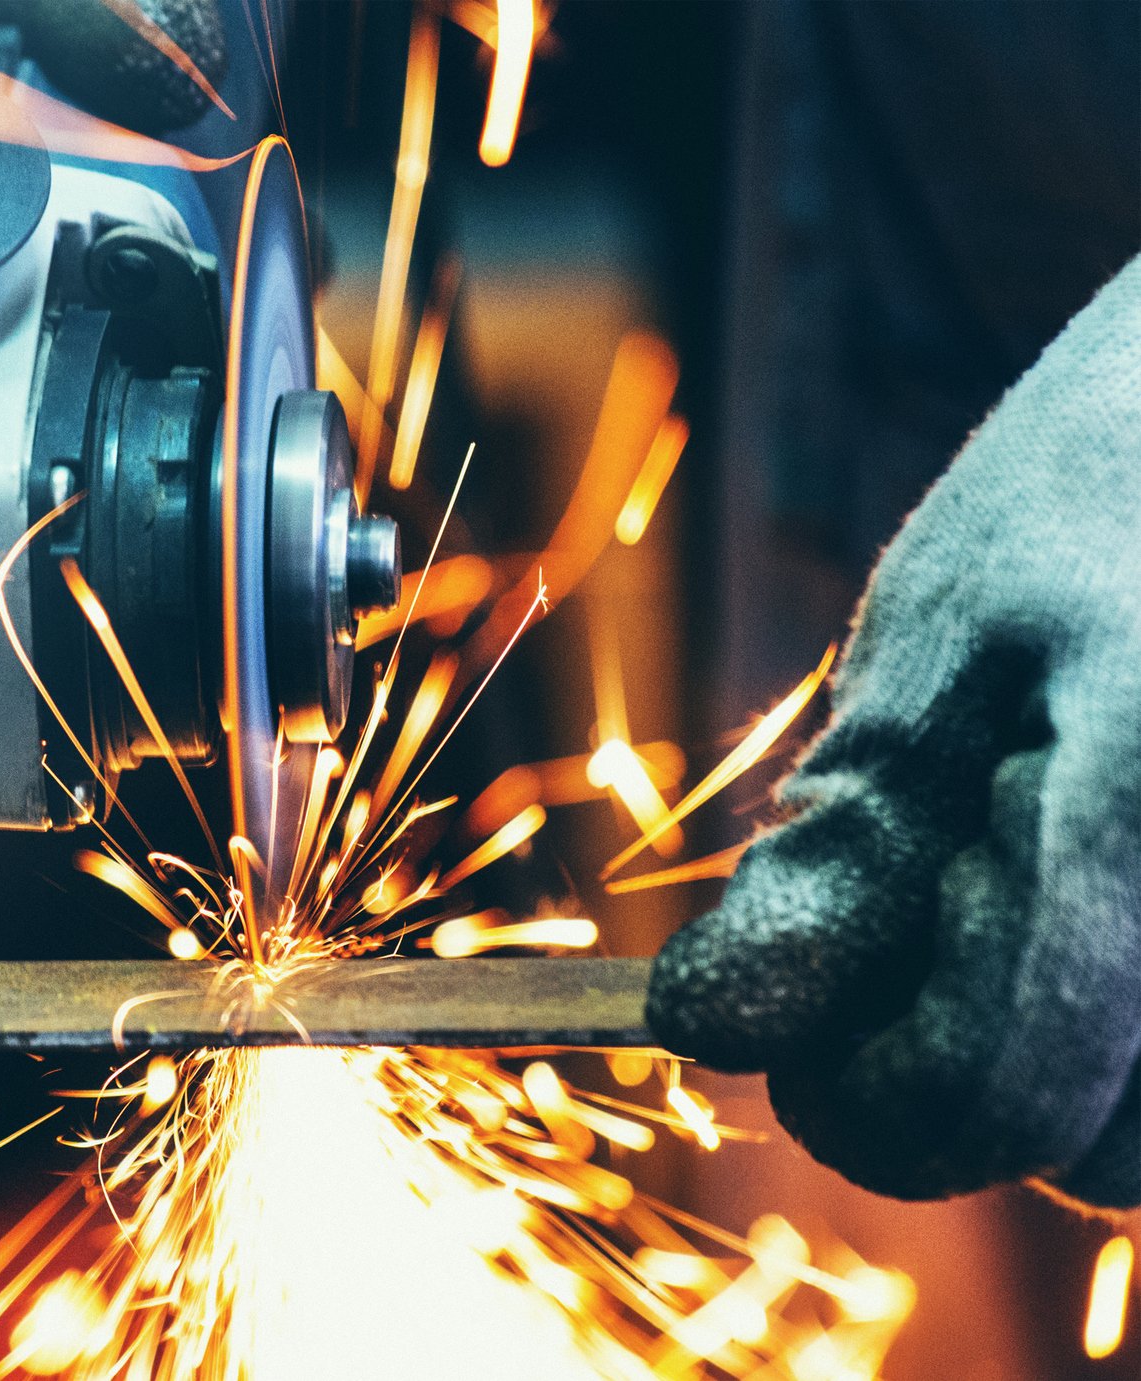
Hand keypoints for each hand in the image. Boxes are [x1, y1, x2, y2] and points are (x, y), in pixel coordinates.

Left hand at [647, 256, 1140, 1208]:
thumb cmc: (1090, 498)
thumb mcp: (934, 640)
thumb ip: (843, 846)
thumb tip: (709, 1027)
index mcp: (1137, 816)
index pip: (984, 1091)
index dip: (852, 1094)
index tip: (773, 1019)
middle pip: (1090, 1158)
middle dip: (955, 1078)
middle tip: (916, 918)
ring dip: (1062, 1073)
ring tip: (1025, 883)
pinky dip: (1122, 1033)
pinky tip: (1089, 906)